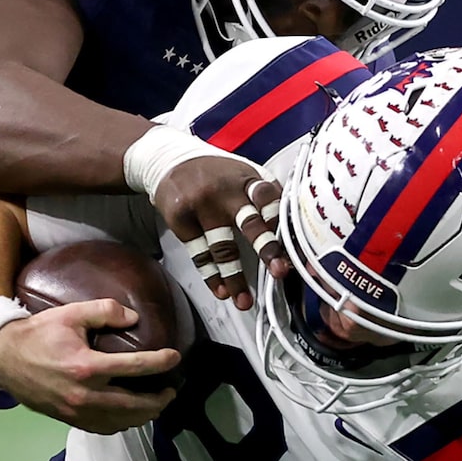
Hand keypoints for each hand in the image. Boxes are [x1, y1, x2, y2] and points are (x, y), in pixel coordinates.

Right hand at [0, 300, 178, 431]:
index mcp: (86, 366)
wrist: (3, 359)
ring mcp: (76, 411)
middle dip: (158, 400)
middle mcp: (84, 394)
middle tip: (170, 391)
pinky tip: (130, 416)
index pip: (135, 367)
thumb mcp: (70, 314)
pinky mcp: (69, 419)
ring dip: (143, 416)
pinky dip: (121, 424)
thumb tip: (133, 318)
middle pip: (134, 405)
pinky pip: (103, 428)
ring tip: (155, 405)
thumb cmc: (37, 334)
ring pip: (120, 421)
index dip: (160, 362)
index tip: (175, 358)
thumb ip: (104, 311)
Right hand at [152, 158, 286, 310]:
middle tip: (279, 272)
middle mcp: (225, 191)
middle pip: (249, 223)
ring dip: (235, 277)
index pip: (269, 199)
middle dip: (266, 249)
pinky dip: (211, 276)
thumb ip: (264, 194)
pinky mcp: (181, 219)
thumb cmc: (214, 172)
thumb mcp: (242, 172)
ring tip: (244, 302)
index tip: (293, 244)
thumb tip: (291, 225)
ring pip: (221, 247)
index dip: (281, 221)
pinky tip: (221, 291)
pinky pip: (199, 254)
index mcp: (246, 179)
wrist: (168, 158)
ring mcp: (201, 205)